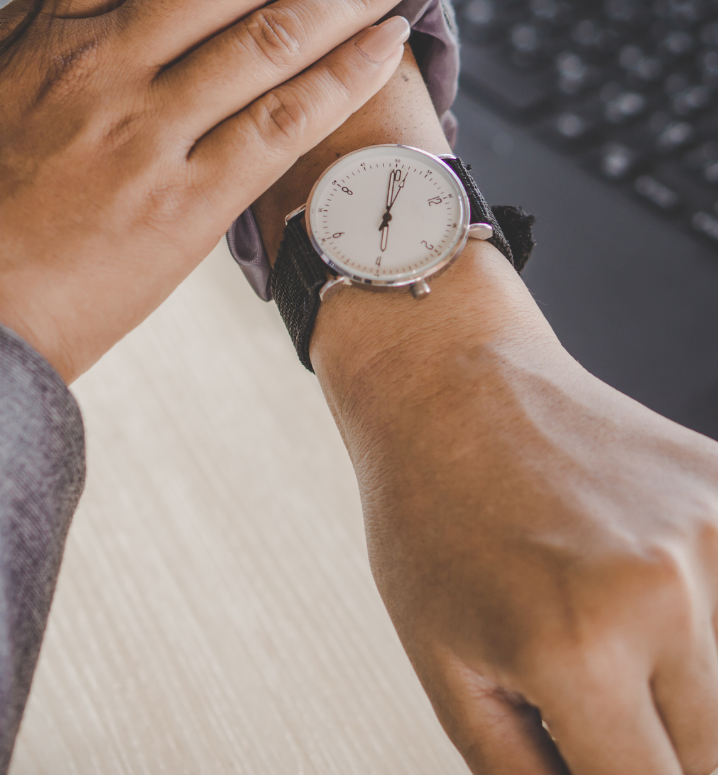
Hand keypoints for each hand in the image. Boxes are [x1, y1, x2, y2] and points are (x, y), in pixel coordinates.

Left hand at [251, 27, 717, 774]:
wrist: (446, 380)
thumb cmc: (428, 513)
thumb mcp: (445, 664)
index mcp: (572, 644)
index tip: (602, 760)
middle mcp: (658, 590)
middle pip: (708, 761)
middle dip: (650, 751)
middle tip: (586, 695)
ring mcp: (708, 535)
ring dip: (681, 691)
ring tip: (596, 624)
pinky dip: (698, 621)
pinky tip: (632, 580)